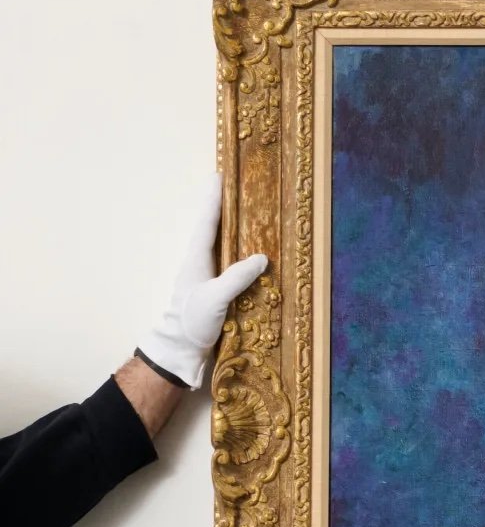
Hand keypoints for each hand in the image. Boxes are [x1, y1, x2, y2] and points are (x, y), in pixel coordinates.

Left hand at [138, 172, 267, 388]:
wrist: (180, 350)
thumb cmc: (191, 321)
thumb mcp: (215, 298)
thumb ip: (237, 277)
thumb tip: (261, 257)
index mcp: (197, 259)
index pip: (207, 223)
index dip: (214, 200)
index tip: (219, 177)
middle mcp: (201, 264)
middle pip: (214, 229)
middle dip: (224, 209)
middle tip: (237, 190)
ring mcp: (207, 278)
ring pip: (222, 247)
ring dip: (233, 231)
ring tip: (248, 216)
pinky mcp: (215, 292)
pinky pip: (230, 265)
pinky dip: (240, 254)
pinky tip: (252, 257)